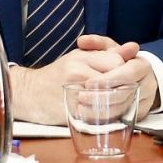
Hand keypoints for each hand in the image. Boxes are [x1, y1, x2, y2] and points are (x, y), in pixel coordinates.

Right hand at [8, 35, 152, 123]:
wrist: (28, 93)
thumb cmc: (57, 74)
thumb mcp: (81, 56)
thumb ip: (108, 52)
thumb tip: (134, 47)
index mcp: (81, 58)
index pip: (117, 61)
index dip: (124, 68)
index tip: (123, 74)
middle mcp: (77, 73)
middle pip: (115, 80)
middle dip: (123, 85)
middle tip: (123, 89)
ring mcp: (73, 93)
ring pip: (109, 99)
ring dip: (117, 101)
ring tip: (116, 100)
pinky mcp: (71, 113)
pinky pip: (96, 115)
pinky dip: (104, 115)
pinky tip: (105, 112)